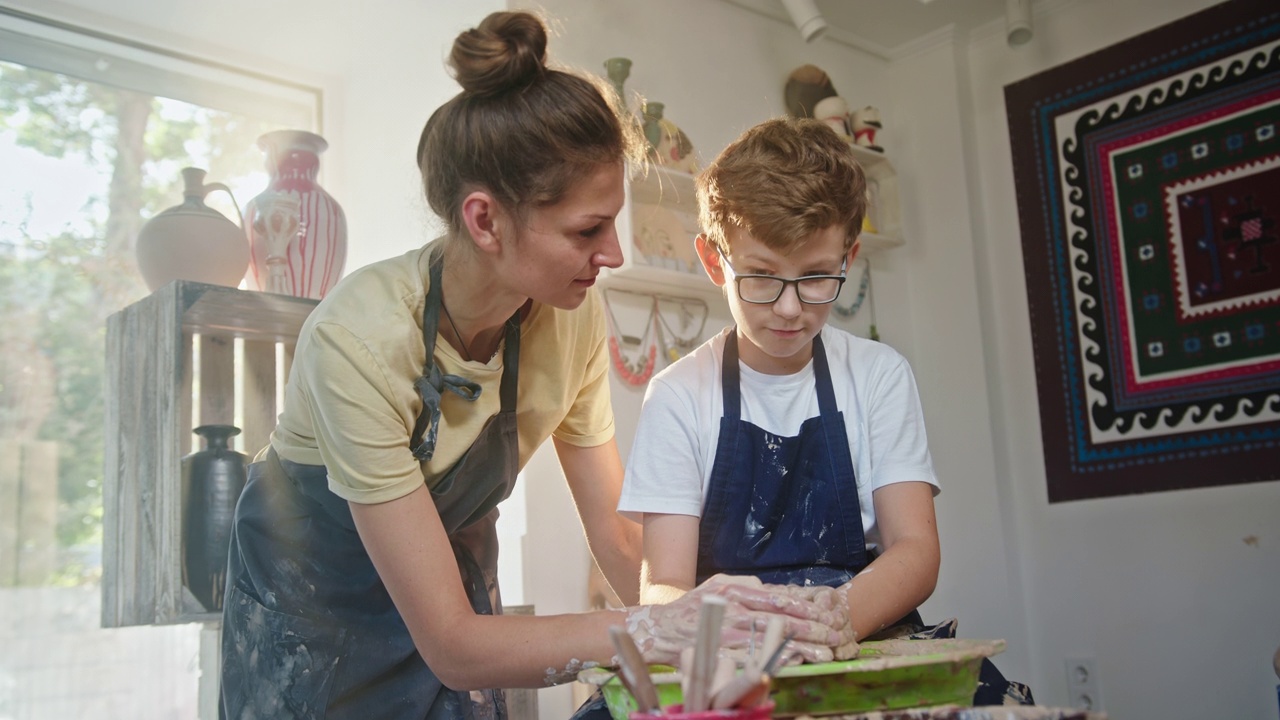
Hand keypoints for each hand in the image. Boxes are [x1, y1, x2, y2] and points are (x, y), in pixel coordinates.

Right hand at [624, 574, 848, 665]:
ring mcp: (731, 634)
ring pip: (774, 641)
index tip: (828, 614)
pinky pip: (757, 658)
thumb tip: (767, 588)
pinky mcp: (724, 654)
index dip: (806, 608)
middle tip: (836, 635)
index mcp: (736, 592)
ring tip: (827, 654)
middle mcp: (735, 611)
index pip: (779, 599)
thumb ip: (745, 584)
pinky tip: (797, 664)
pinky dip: (778, 661)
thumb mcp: (717, 584)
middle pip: (782, 620)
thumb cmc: (691, 607)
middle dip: (813, 629)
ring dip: (803, 648)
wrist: (660, 631)